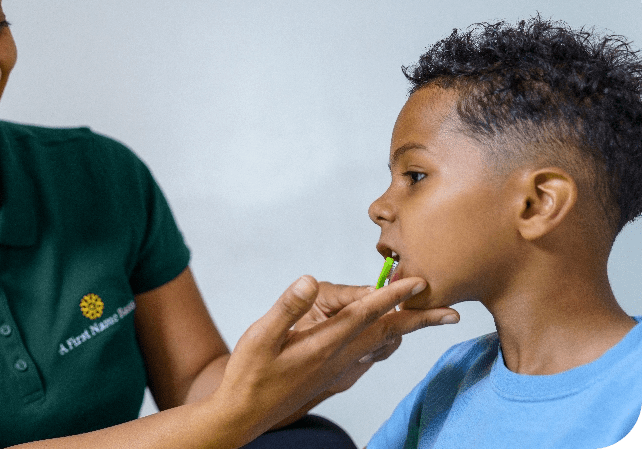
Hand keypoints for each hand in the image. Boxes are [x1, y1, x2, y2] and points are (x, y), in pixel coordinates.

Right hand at [212, 275, 458, 441]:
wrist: (244, 414)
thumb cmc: (249, 374)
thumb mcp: (259, 336)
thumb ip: (287, 308)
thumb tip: (309, 280)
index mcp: (322, 345)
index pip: (366, 315)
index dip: (393, 296)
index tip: (419, 282)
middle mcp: (338, 358)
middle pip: (387, 333)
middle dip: (420, 320)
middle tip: (451, 312)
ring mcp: (338, 371)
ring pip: (382, 346)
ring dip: (405, 329)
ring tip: (423, 317)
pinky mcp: (334, 378)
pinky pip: (370, 359)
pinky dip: (386, 344)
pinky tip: (384, 339)